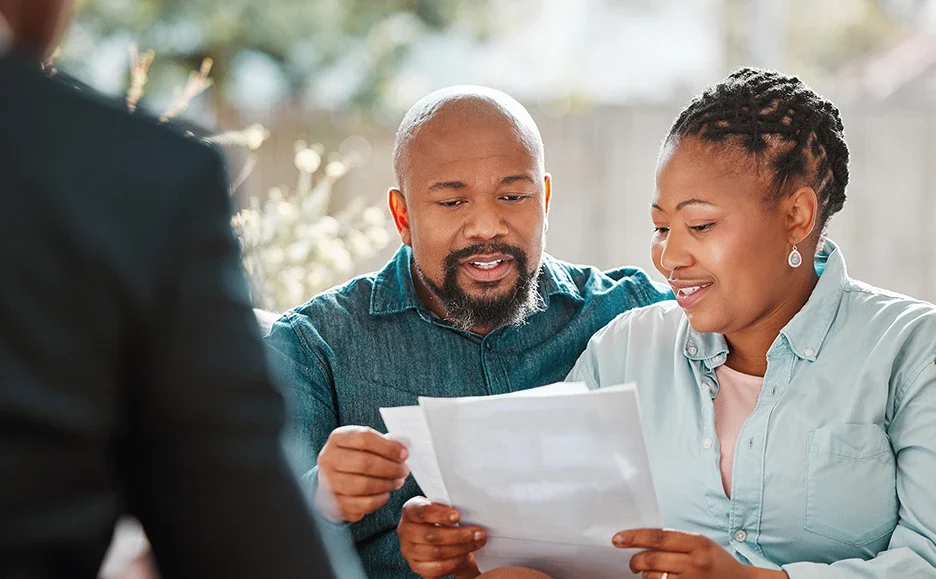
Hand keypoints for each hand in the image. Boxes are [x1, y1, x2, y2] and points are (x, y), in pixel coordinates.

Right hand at [315, 425, 409, 522]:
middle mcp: (328, 459)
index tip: (403, 454)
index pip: (364, 438)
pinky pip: (362, 504)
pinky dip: (379, 500)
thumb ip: (382, 443)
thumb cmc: (352, 457)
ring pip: (363, 485)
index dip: (388, 447)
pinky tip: (385, 494)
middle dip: (390, 468)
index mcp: (338, 438)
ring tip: (397, 481)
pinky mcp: (334, 503)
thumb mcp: (363, 443)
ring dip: (386, 484)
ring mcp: (328, 483)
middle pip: (364, 463)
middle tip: (403, 470)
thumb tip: (401, 448)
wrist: (330, 479)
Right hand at [398, 496, 486, 578]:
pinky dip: (454, 562)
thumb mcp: (444, 507)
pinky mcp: (417, 566)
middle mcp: (405, 530)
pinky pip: (436, 568)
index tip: (458, 516)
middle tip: (478, 532)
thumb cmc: (443, 519)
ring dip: (461, 548)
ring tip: (477, 542)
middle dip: (458, 535)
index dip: (439, 514)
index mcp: (410, 510)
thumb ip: (450, 506)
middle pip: (430, 535)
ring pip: (436, 552)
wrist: (441, 537)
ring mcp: (409, 551)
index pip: (421, 511)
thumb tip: (470, 507)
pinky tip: (465, 555)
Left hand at [612, 528, 787, 578]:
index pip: (658, 537)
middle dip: (635, 561)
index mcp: (697, 543)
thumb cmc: (715, 561)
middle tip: (632, 563)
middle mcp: (695, 563)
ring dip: (644, 576)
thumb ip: (675, 540)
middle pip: (652, 560)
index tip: (616, 539)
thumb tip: (639, 539)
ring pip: (653, 578)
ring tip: (648, 573)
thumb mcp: (700, 543)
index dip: (634, 537)